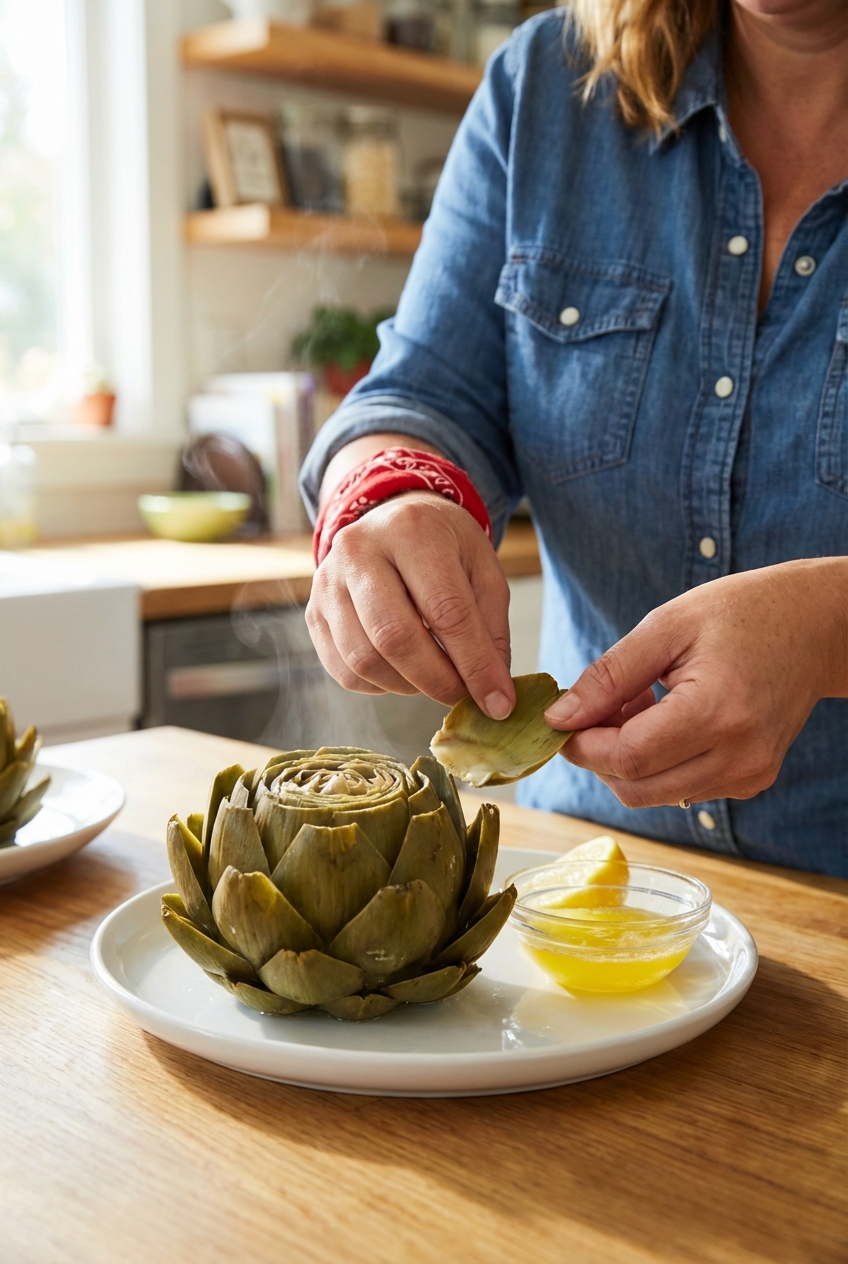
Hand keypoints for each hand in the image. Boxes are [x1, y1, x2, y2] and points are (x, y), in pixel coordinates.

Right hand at [306, 490, 515, 717]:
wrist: (390, 519)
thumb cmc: (442, 546)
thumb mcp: (482, 569)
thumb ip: (490, 629)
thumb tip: (491, 692)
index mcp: (412, 531)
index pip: (446, 611)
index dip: (475, 664)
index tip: (498, 702)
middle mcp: (359, 551)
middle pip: (395, 637)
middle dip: (437, 681)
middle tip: (463, 697)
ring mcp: (328, 583)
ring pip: (365, 660)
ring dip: (408, 686)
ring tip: (434, 678)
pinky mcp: (313, 612)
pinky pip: (344, 671)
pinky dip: (380, 685)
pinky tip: (403, 671)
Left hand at [544, 559, 847, 807]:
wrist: (816, 626)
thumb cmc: (744, 614)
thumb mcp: (666, 627)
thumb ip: (609, 676)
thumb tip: (560, 717)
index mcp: (718, 712)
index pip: (628, 757)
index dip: (583, 744)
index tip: (565, 718)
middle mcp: (739, 757)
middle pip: (635, 788)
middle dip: (600, 755)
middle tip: (601, 706)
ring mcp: (749, 775)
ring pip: (655, 794)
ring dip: (629, 759)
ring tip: (640, 704)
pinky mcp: (751, 781)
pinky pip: (682, 789)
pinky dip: (658, 763)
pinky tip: (667, 719)